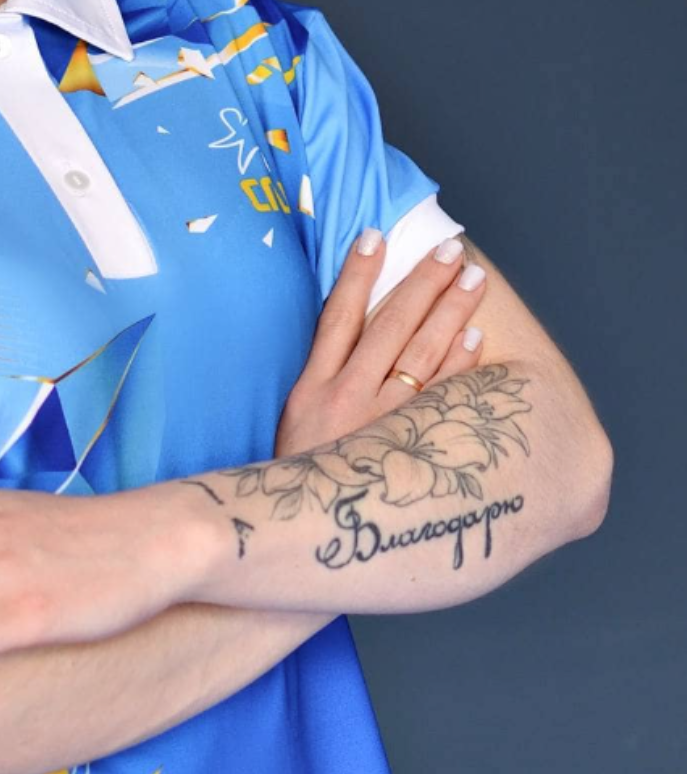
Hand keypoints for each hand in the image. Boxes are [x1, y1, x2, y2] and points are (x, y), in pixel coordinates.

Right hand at [273, 231, 485, 457]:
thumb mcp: (296, 421)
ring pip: (419, 355)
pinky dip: (459, 369)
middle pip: (389, 325)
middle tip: (450, 251)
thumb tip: (353, 332)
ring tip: (471, 281)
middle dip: (422, 282)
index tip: (376, 235)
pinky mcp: (406, 451)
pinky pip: (440, 402)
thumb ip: (323, 381)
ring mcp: (379, 425)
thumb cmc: (304, 477)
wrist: (309, 539)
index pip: (338, 315)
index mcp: (312, 387)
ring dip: (449, 313)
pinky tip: (476, 341)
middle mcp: (345, 399)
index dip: (357, 273)